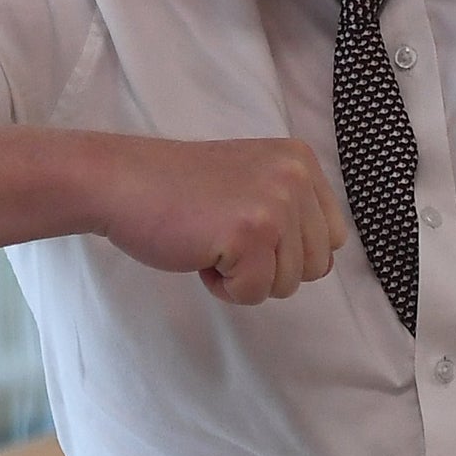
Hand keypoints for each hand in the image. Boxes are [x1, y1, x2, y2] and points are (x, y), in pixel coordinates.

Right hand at [91, 135, 344, 303]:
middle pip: (316, 266)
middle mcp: (296, 177)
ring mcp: (274, 204)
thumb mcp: (254, 183)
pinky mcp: (249, 234)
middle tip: (224, 237)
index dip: (289, 250)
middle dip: (269, 267)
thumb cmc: (178, 190)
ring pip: (288, 284)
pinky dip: (224, 287)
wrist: (121, 181)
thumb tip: (322, 264)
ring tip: (211, 241)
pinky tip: (200, 252)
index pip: (333, 237)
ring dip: (245, 277)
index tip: (246, 228)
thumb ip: (293, 210)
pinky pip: (255, 293)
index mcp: (301, 161)